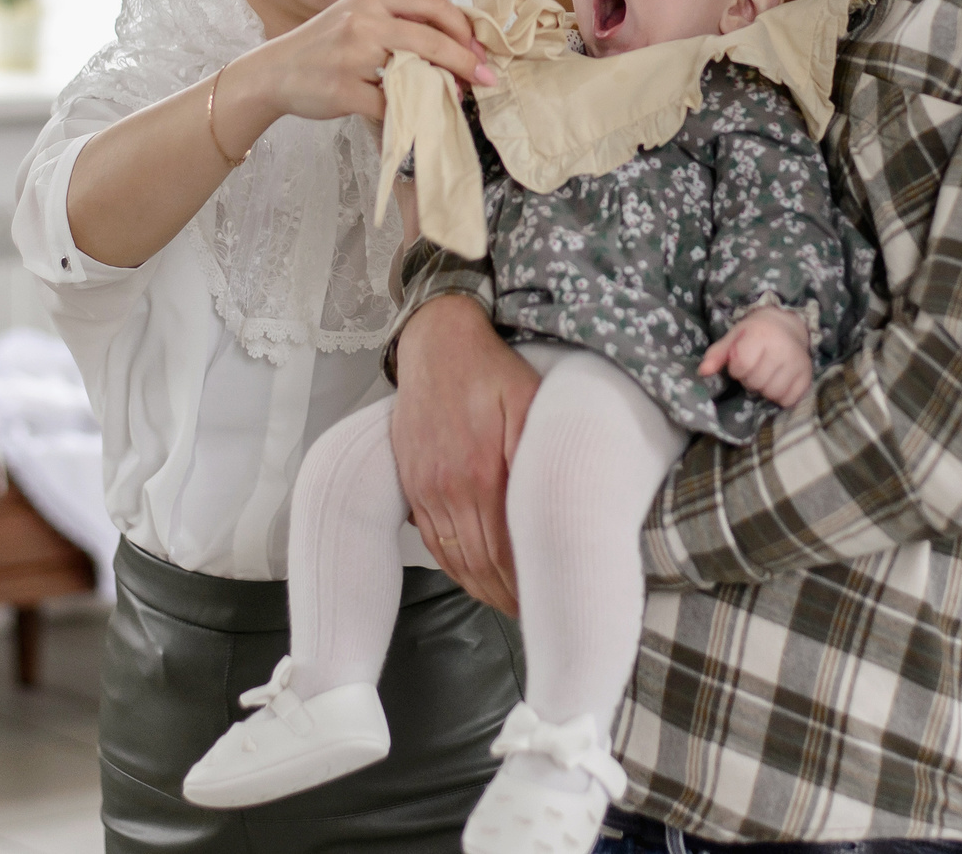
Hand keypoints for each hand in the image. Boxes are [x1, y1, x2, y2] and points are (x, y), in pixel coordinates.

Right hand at [234, 0, 491, 133]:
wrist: (274, 73)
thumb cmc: (323, 45)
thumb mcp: (357, 11)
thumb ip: (397, 6)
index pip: (432, 3)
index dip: (463, 27)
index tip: (479, 49)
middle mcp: (362, 19)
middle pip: (431, 37)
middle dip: (466, 60)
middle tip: (486, 78)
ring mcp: (351, 55)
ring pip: (415, 71)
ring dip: (444, 87)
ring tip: (459, 97)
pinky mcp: (343, 89)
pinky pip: (389, 105)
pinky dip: (409, 113)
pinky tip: (420, 117)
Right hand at [390, 295, 537, 614]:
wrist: (438, 346)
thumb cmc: (492, 371)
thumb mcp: (529, 401)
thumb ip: (535, 452)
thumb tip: (548, 503)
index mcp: (482, 471)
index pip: (506, 550)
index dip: (526, 584)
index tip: (547, 603)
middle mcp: (449, 486)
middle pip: (480, 563)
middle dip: (508, 595)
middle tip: (534, 615)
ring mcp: (426, 487)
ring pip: (454, 557)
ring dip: (482, 588)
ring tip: (508, 603)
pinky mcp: (413, 483)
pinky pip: (433, 539)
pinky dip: (454, 567)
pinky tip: (473, 576)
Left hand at [697, 306, 814, 407]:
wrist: (787, 325)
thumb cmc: (754, 333)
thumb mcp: (733, 338)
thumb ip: (716, 355)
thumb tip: (703, 372)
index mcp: (761, 335)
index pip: (741, 366)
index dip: (737, 368)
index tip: (740, 361)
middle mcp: (782, 347)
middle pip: (757, 382)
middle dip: (750, 379)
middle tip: (755, 367)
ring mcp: (797, 362)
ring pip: (773, 393)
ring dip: (765, 388)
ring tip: (766, 374)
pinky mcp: (807, 375)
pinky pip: (789, 399)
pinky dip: (781, 395)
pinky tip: (779, 381)